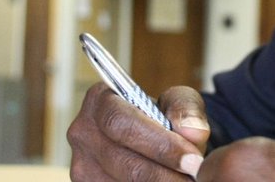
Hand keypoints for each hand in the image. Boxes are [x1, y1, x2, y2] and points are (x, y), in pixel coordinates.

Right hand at [68, 82, 210, 180]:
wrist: (152, 144)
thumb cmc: (163, 118)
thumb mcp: (178, 102)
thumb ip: (185, 109)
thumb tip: (192, 131)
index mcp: (99, 100)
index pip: (122, 122)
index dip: (159, 144)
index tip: (192, 159)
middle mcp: (83, 132)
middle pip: (123, 161)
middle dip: (163, 173)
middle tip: (193, 177)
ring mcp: (81, 165)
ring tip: (183, 181)